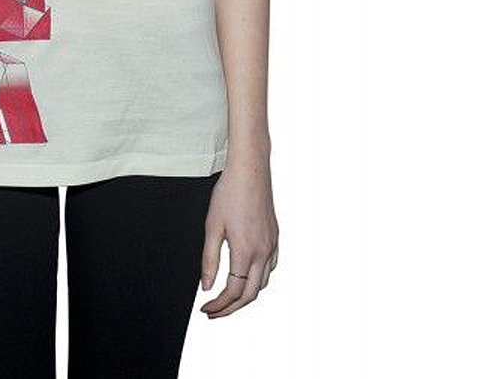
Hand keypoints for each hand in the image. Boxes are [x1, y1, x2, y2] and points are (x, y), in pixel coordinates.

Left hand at [199, 159, 278, 318]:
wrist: (250, 170)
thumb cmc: (229, 193)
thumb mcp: (212, 226)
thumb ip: (209, 259)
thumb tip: (206, 286)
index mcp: (245, 250)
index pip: (233, 291)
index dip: (219, 305)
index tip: (206, 309)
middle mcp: (263, 252)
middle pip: (250, 294)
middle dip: (231, 307)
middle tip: (214, 311)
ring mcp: (272, 245)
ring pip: (263, 283)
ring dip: (245, 295)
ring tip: (227, 297)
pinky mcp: (275, 237)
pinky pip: (271, 268)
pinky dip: (259, 279)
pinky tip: (247, 275)